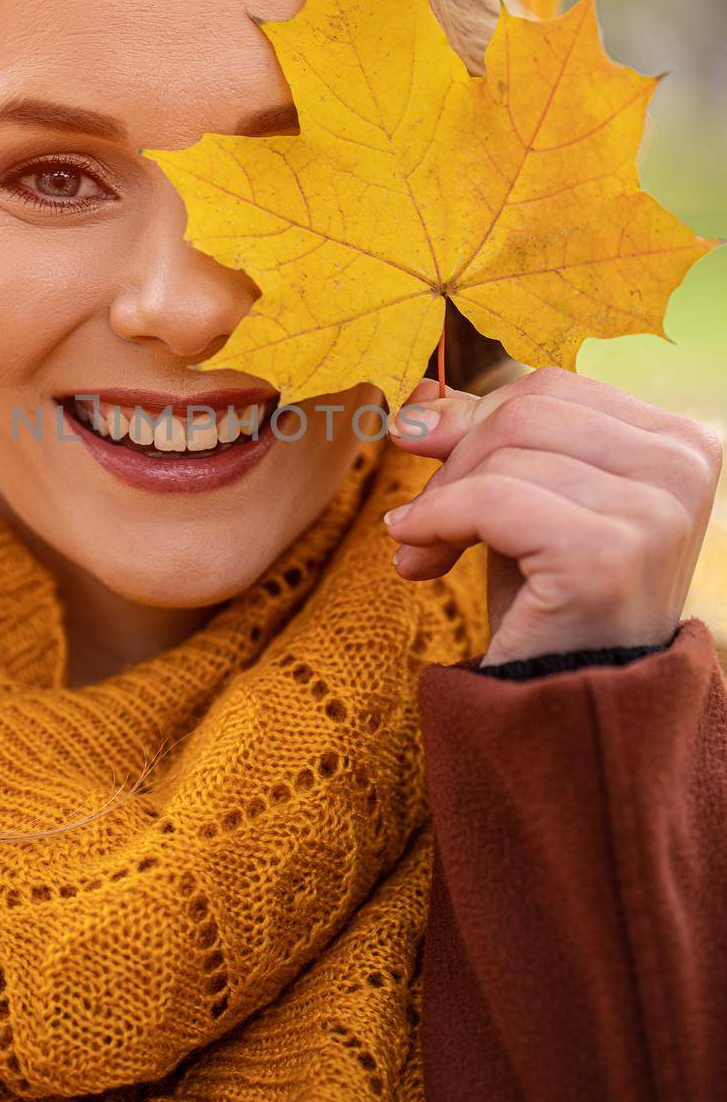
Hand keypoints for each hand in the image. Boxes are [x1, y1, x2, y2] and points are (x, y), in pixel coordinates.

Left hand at [384, 366, 721, 666]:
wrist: (567, 711)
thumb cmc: (552, 601)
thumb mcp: (526, 497)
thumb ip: (487, 436)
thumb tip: (416, 401)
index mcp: (681, 442)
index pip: (552, 390)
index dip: (475, 424)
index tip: (432, 468)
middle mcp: (685, 467)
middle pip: (528, 409)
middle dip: (456, 460)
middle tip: (420, 519)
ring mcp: (655, 511)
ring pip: (505, 450)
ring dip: (441, 501)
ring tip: (424, 552)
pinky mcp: (608, 555)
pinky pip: (490, 501)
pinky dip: (436, 522)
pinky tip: (416, 558)